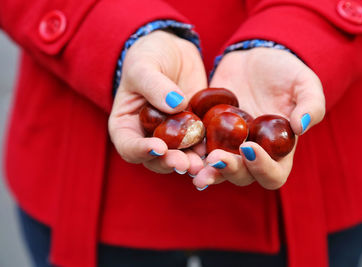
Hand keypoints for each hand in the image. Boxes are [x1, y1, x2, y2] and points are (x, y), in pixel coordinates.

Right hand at [109, 30, 206, 174]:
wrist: (173, 52)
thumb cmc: (148, 56)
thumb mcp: (144, 66)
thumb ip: (154, 85)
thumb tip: (176, 105)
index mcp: (126, 125)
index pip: (129, 146)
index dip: (142, 151)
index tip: (159, 147)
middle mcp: (148, 137)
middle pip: (155, 159)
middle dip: (170, 162)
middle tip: (184, 164)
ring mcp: (172, 137)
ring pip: (180, 157)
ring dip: (191, 163)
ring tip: (202, 165)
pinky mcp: (194, 131)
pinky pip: (200, 144)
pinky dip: (208, 150)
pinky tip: (218, 152)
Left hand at [193, 48, 324, 189]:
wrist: (254, 56)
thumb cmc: (285, 71)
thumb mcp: (304, 83)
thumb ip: (311, 104)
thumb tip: (300, 127)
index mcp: (278, 150)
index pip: (273, 174)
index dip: (263, 169)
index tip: (251, 148)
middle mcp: (252, 154)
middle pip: (241, 176)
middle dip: (229, 170)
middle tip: (216, 158)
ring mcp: (228, 144)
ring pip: (217, 168)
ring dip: (206, 170)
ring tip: (193, 167)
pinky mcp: (208, 131)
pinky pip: (198, 147)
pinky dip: (189, 150)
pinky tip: (178, 147)